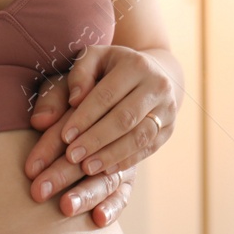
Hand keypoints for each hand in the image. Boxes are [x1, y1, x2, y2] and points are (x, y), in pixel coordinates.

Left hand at [26, 45, 174, 222]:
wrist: (152, 74)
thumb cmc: (109, 69)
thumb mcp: (91, 62)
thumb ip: (75, 77)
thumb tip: (71, 101)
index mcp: (135, 65)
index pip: (107, 95)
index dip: (85, 117)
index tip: (64, 137)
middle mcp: (157, 86)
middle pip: (125, 118)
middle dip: (97, 140)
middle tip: (71, 158)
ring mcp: (167, 109)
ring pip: (140, 137)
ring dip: (111, 155)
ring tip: (86, 169)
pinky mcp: (168, 130)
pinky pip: (148, 149)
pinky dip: (125, 161)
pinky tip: (104, 172)